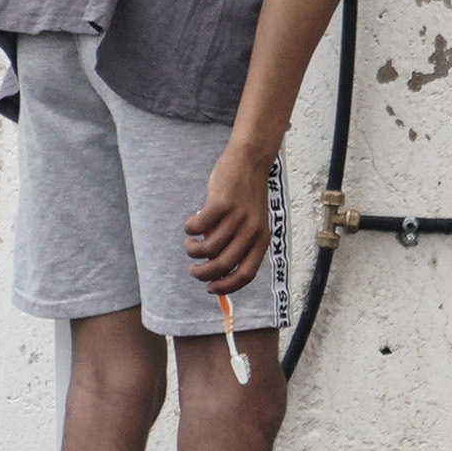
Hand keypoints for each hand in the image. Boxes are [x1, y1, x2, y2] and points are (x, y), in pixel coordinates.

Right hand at [184, 147, 273, 295]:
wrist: (250, 162)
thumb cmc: (247, 196)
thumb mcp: (251, 223)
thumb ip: (239, 244)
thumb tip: (215, 273)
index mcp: (262, 239)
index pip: (245, 274)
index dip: (226, 286)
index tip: (211, 288)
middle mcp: (252, 230)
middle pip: (222, 265)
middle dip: (202, 273)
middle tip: (193, 270)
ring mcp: (237, 217)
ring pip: (206, 248)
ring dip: (192, 251)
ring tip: (190, 245)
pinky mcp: (221, 203)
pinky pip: (197, 227)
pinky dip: (189, 230)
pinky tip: (190, 226)